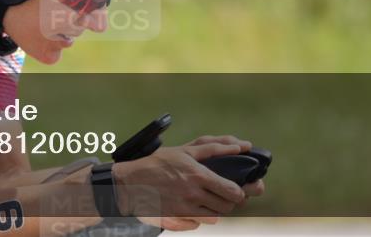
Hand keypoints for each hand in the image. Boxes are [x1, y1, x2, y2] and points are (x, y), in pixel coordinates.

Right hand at [113, 134, 261, 230]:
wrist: (130, 183)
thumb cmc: (158, 163)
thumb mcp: (185, 151)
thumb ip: (213, 148)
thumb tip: (240, 147)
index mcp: (198, 175)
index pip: (232, 191)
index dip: (239, 192)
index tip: (238, 190)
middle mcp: (193, 194)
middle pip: (226, 206)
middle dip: (229, 201)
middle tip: (224, 194)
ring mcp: (185, 209)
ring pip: (214, 217)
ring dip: (216, 209)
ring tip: (208, 200)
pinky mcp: (177, 219)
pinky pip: (199, 223)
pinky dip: (201, 217)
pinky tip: (195, 207)